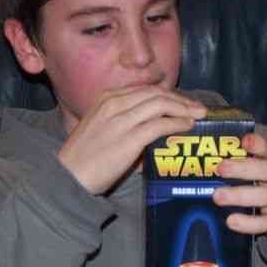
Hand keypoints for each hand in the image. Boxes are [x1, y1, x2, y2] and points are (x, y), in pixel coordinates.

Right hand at [58, 86, 206, 193]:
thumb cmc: (82, 159)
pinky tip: (186, 127)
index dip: (168, 94)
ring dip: (184, 109)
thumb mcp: (99, 129)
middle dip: (181, 99)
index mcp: (106, 99)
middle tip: (198, 108)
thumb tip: (151, 134)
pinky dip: (177, 123)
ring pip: (161, 104)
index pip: (145, 90)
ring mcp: (122, 119)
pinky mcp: (130, 138)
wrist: (68, 176)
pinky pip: (160, 124)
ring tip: (198, 116)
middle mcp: (114, 103)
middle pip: (156, 93)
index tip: (182, 102)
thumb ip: (123, 124)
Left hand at [212, 132, 266, 252]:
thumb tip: (202, 167)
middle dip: (243, 168)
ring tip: (217, 196)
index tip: (244, 140)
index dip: (258, 145)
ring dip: (239, 195)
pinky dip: (248, 223)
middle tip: (220, 168)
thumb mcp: (260, 180)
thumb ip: (239, 172)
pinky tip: (231, 221)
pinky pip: (265, 223)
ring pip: (266, 196)